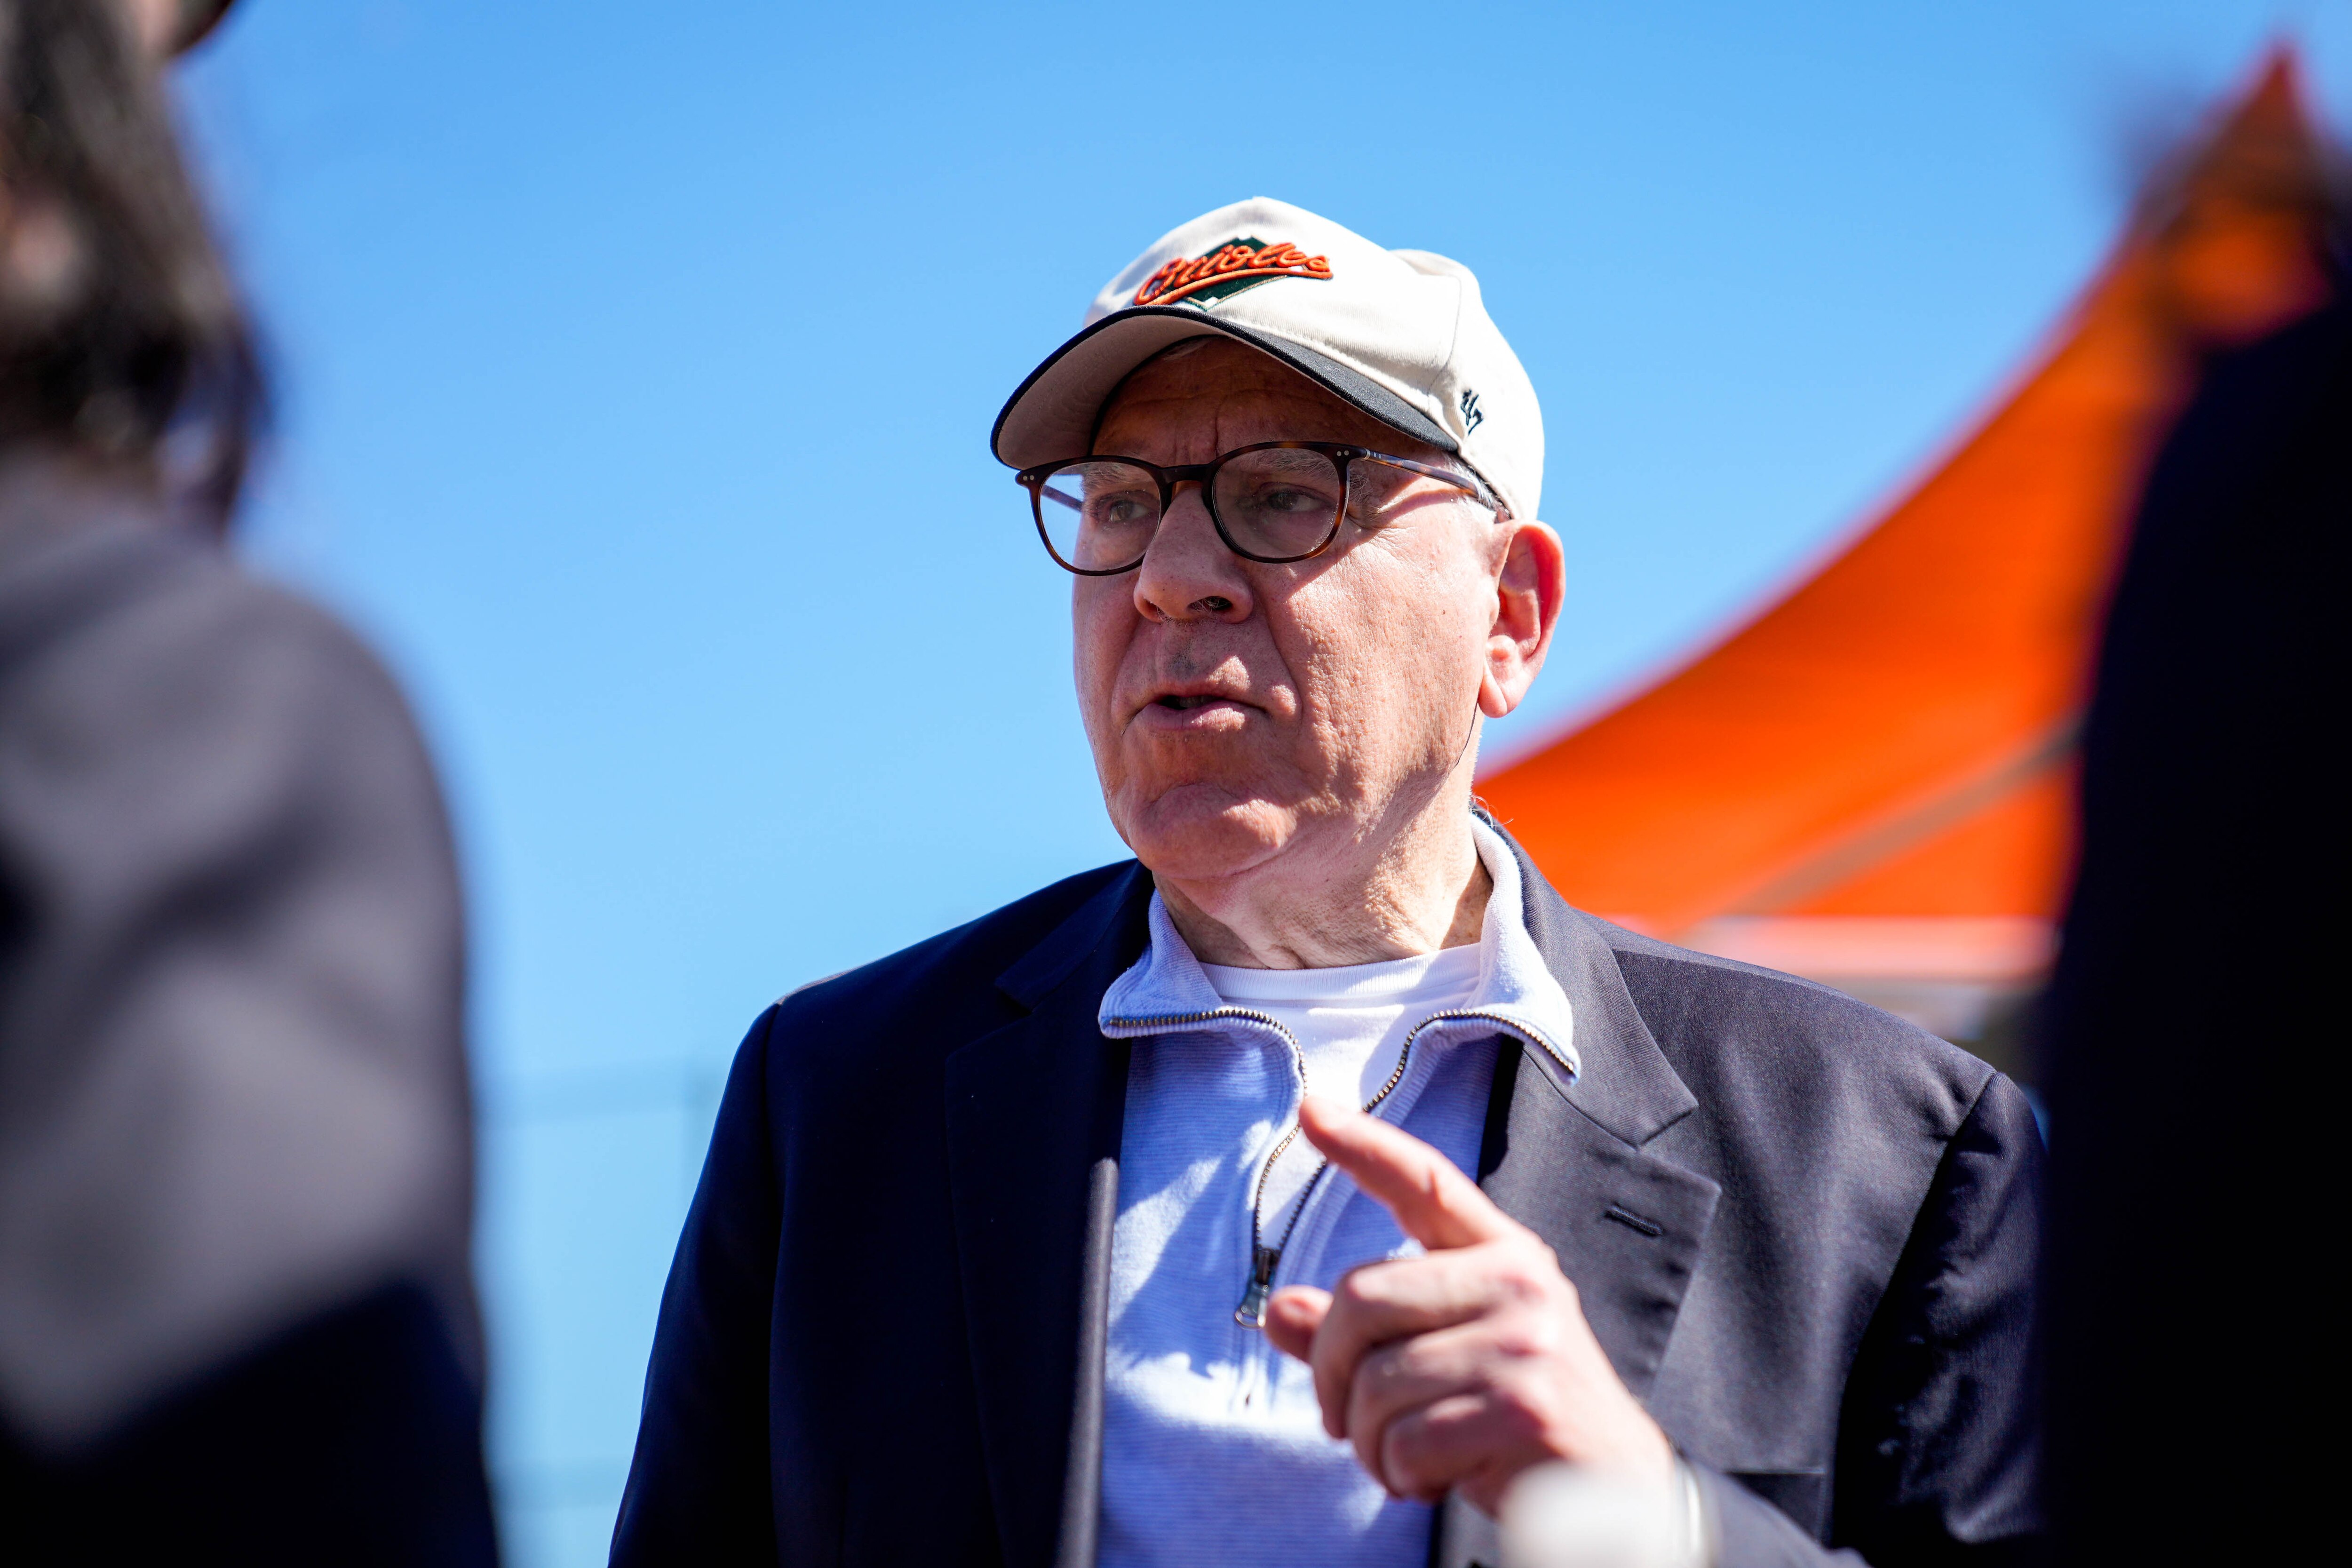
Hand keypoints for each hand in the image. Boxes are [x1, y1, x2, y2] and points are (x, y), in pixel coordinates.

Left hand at [1260, 1096, 1673, 1513]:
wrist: (1616, 1493)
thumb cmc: (1517, 1419)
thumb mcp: (1444, 1358)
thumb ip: (1364, 1334)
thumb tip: (1281, 1311)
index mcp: (1504, 1254)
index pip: (1426, 1182)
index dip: (1365, 1145)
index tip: (1310, 1107)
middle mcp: (1520, 1283)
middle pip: (1360, 1300)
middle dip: (1330, 1374)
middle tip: (1343, 1420)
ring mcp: (1526, 1342)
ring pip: (1375, 1383)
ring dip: (1367, 1441)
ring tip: (1405, 1458)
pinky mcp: (1523, 1409)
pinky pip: (1405, 1443)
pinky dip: (1400, 1475)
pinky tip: (1434, 1480)